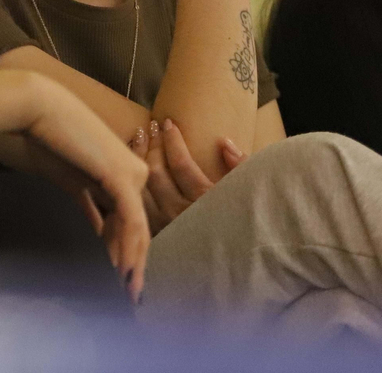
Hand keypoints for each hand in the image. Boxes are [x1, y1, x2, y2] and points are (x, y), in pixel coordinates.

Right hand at [19, 76, 150, 301]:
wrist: (40, 112)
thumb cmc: (50, 143)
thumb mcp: (72, 187)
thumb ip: (89, 212)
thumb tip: (95, 239)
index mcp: (124, 175)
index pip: (130, 224)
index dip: (127, 255)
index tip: (120, 284)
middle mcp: (136, 174)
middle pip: (138, 230)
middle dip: (134, 266)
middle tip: (131, 298)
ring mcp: (133, 174)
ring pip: (137, 229)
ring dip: (130, 263)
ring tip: (125, 292)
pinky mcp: (122, 176)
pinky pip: (128, 221)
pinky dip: (123, 247)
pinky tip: (118, 270)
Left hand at [129, 119, 245, 233]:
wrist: (233, 259)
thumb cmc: (244, 222)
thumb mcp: (249, 191)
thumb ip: (240, 166)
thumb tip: (224, 142)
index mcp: (204, 199)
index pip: (180, 163)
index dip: (172, 140)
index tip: (168, 123)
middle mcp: (181, 212)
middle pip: (156, 173)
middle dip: (152, 145)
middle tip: (151, 127)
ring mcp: (166, 225)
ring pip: (143, 188)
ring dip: (139, 160)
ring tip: (138, 139)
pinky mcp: (157, 234)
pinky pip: (138, 204)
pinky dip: (134, 182)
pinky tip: (132, 167)